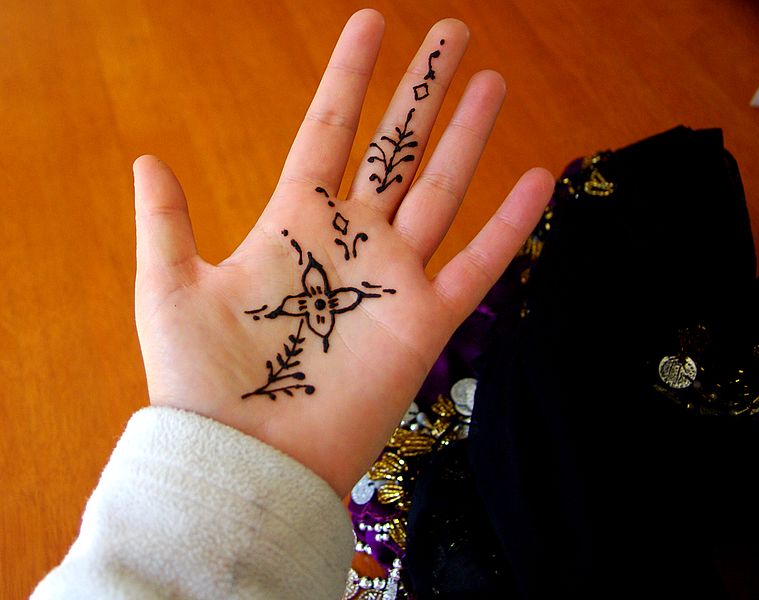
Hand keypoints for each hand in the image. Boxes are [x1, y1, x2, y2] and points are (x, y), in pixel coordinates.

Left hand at [133, 9, 552, 495]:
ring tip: (491, 81)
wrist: (247, 457)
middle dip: (423, 91)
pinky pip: (478, 264)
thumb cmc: (202, 379)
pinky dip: (509, 224)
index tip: (371, 23)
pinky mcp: (424, 322)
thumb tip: (149, 157)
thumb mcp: (170, 289)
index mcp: (294, 222)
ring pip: (441, 190)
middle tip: (453, 35)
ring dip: (467, 136)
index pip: (328, 129)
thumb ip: (166, 222)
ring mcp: (393, 279)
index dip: (350, 76)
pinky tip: (537, 176)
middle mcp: (352, 242)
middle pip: (396, 148)